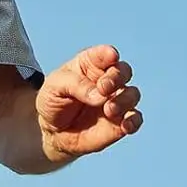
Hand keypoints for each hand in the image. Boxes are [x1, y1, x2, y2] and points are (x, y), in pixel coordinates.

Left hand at [36, 44, 141, 163]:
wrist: (52, 132)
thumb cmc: (53, 101)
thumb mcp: (55, 87)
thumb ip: (76, 85)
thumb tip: (100, 95)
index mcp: (91, 64)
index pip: (105, 54)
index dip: (109, 54)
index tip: (111, 56)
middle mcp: (108, 80)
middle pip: (124, 71)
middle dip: (117, 77)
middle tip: (103, 88)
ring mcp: (116, 101)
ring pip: (132, 94)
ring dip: (124, 100)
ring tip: (108, 109)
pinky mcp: (120, 122)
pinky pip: (135, 119)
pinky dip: (134, 121)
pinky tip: (125, 125)